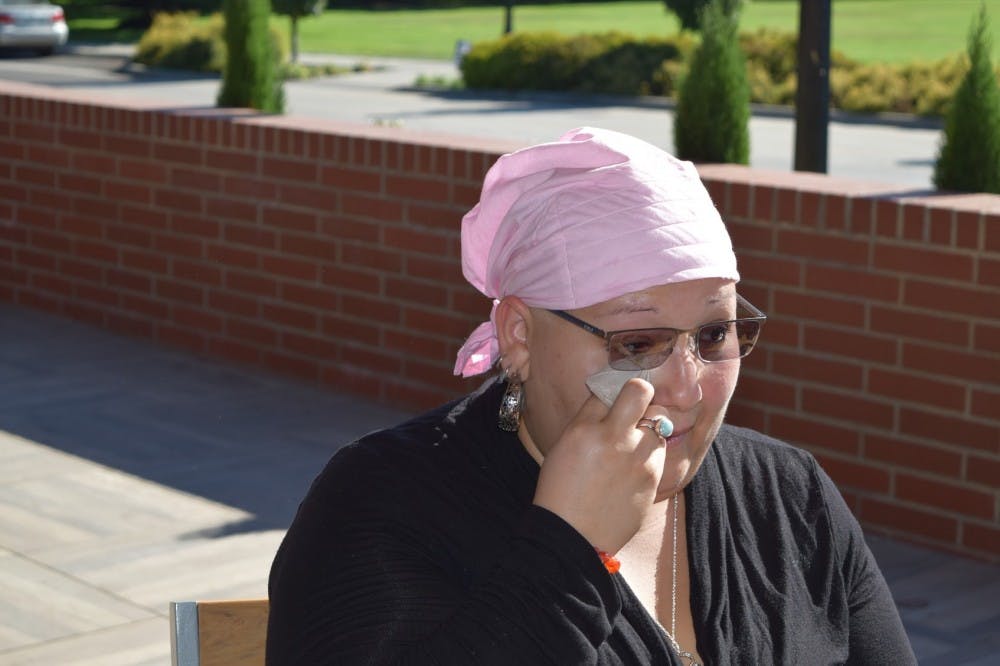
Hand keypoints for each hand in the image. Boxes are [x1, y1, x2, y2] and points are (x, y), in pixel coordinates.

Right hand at [532, 378, 665, 553]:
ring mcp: (637, 460)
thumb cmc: (560, 492)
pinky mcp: (653, 479)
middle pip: (641, 391)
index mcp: (584, 429)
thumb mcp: (563, 448)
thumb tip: (611, 397)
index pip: (608, 387)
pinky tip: (631, 471)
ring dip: (646, 430)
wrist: (572, 538)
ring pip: (657, 424)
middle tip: (635, 404)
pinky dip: (648, 455)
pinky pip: (659, 453)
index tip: (615, 394)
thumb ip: (587, 420)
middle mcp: (614, 439)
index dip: (613, 388)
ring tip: (629, 448)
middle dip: (640, 393)